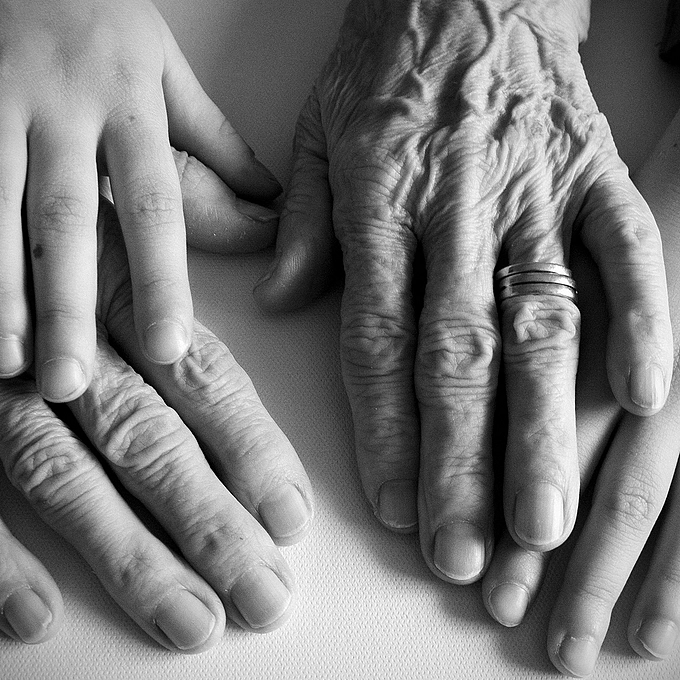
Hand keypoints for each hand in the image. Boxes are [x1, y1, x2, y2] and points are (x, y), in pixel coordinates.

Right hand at [0, 0, 280, 401]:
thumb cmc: (98, 15)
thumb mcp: (165, 65)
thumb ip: (215, 140)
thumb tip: (269, 205)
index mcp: (128, 103)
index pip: (154, 205)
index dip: (161, 279)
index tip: (168, 346)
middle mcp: (59, 111)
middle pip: (66, 221)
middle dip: (66, 305)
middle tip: (72, 383)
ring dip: (1, 294)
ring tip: (8, 365)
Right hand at [0, 168, 311, 649]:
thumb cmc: (57, 124)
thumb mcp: (135, 138)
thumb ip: (204, 183)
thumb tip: (275, 216)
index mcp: (124, 261)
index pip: (202, 371)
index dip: (249, 445)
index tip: (292, 516)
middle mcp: (66, 319)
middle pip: (145, 432)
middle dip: (206, 518)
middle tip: (263, 595)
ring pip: (61, 463)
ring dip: (123, 547)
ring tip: (189, 616)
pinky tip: (37, 616)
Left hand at [254, 0, 672, 581]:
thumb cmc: (385, 63)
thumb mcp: (316, 132)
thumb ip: (300, 225)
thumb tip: (282, 303)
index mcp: (380, 200)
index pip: (377, 338)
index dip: (384, 431)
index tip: (393, 507)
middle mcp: (458, 207)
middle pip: (459, 353)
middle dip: (463, 461)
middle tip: (469, 552)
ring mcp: (537, 189)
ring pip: (543, 321)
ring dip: (546, 425)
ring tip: (546, 519)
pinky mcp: (596, 168)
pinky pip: (627, 249)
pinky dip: (643, 320)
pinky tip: (642, 398)